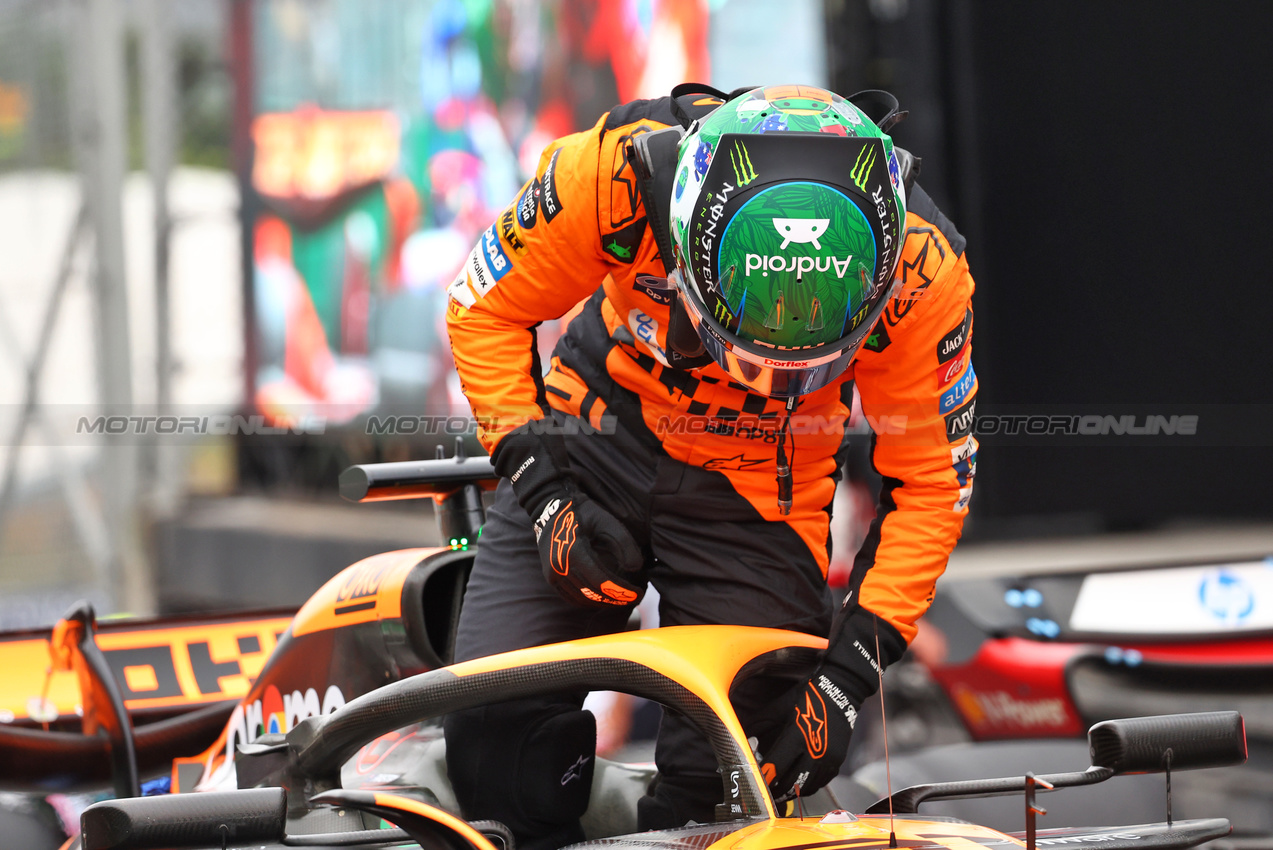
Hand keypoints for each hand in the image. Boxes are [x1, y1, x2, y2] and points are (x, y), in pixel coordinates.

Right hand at [493, 423, 644, 608]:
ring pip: (582, 599)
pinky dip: (587, 601)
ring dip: (603, 603)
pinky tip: (602, 599)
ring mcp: (552, 574)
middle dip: (616, 599)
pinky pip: (570, 597)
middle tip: (634, 600)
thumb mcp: (606, 521)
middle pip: (593, 593)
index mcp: (573, 552)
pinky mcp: (550, 578)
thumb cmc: (582, 513)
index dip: (621, 591)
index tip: (638, 593)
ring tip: (621, 600)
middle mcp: (559, 567)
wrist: (550, 508)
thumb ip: (623, 542)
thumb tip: (637, 567)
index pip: (601, 581)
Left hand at [762, 605, 903, 800]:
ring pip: (807, 787)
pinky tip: (799, 783)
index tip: (756, 783)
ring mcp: (828, 758)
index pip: (776, 766)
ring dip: (792, 791)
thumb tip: (740, 733)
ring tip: (780, 791)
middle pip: (791, 783)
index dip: (765, 777)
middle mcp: (814, 751)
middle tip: (766, 792)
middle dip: (776, 790)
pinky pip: (821, 782)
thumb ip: (759, 723)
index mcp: (797, 736)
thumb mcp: (779, 707)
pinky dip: (808, 786)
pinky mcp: (837, 761)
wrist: (840, 691)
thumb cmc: (806, 696)